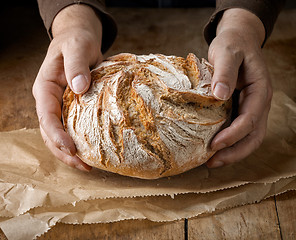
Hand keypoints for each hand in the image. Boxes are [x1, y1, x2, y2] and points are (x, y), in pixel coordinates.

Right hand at [32, 4, 102, 170]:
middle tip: (83, 165)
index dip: (56, 134)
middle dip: (63, 151)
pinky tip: (92, 152)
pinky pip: (72, 128)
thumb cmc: (77, 41)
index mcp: (46, 87)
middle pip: (49, 131)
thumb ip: (77, 65)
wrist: (80, 39)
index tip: (71, 148)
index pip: (46, 115)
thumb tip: (78, 87)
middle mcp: (50, 100)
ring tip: (88, 166)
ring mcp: (60, 106)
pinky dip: (79, 142)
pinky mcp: (72, 108)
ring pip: (59, 134)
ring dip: (70, 152)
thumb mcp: (77, 47)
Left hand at [206, 8, 272, 167]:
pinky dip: (228, 142)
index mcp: (260, 90)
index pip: (250, 119)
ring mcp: (251, 107)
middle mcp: (259, 103)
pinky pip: (239, 130)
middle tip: (212, 162)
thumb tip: (220, 95)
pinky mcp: (241, 108)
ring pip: (248, 137)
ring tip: (211, 161)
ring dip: (232, 152)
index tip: (214, 145)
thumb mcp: (228, 52)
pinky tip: (212, 147)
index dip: (233, 135)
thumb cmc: (233, 45)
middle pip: (253, 136)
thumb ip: (225, 71)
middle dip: (234, 152)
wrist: (238, 40)